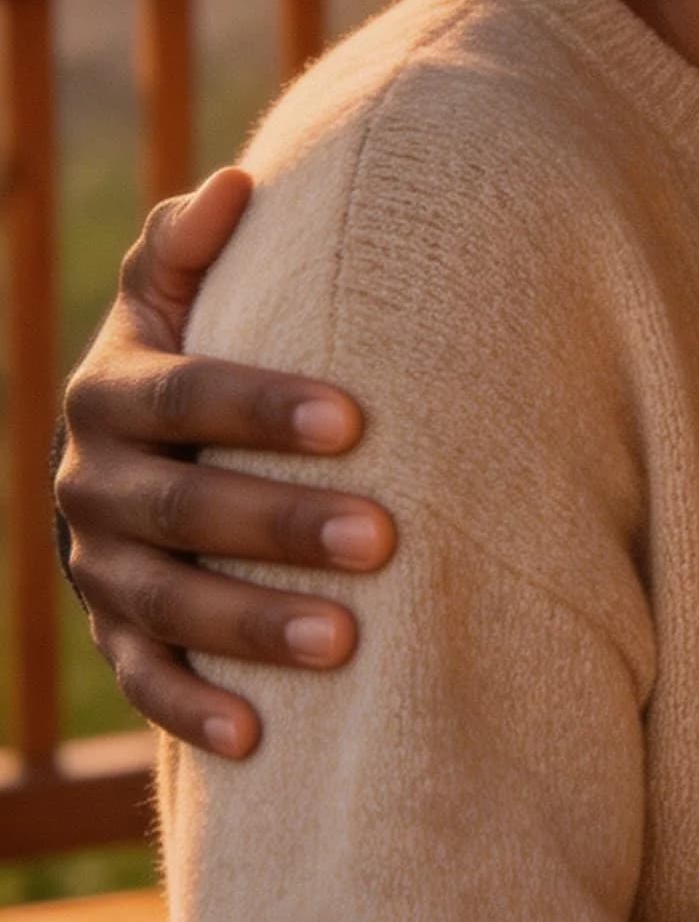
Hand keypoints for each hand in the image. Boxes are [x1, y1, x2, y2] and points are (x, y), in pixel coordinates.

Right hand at [56, 168, 395, 758]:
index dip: (265, 406)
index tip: (356, 420)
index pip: (188, 395)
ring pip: (167, 603)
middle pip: (183, 508)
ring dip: (252, 625)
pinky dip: (193, 709)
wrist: (141, 445)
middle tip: (384, 538)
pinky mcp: (112, 633)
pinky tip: (260, 737)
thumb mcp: (176, 295)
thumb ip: (189, 245)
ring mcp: (98, 566)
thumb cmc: (194, 353)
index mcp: (112, 389)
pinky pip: (144, 678)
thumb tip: (235, 184)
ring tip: (348, 642)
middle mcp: (91, 482)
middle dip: (281, 524)